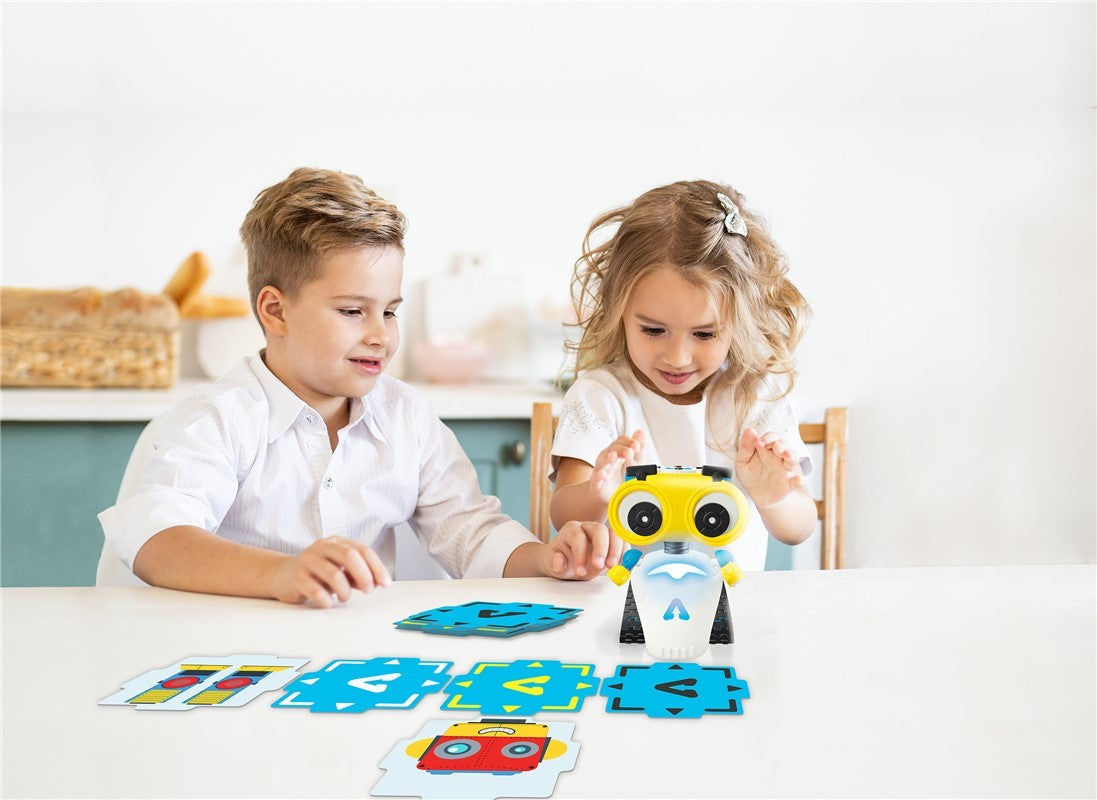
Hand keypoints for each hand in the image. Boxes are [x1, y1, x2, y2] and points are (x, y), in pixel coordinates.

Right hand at [272, 536, 390, 606]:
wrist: (283, 575)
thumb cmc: (318, 574)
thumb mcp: (341, 571)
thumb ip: (358, 575)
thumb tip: (376, 583)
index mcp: (337, 542)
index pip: (363, 550)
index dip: (377, 567)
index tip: (386, 583)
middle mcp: (322, 547)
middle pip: (350, 556)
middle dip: (364, 575)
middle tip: (369, 591)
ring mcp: (307, 561)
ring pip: (334, 574)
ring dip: (345, 591)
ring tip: (345, 598)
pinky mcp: (296, 577)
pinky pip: (316, 590)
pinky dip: (327, 600)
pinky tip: (328, 602)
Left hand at [543, 521, 624, 580]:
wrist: (568, 563)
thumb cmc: (560, 559)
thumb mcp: (551, 563)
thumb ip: (554, 562)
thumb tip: (559, 561)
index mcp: (571, 530)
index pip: (578, 537)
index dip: (580, 554)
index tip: (580, 571)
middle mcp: (587, 528)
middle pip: (599, 529)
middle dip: (602, 548)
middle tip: (600, 566)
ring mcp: (601, 534)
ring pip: (614, 533)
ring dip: (616, 550)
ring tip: (612, 566)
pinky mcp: (611, 542)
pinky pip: (622, 542)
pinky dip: (624, 553)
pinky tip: (620, 564)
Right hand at [589, 430, 645, 502]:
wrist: (609, 494)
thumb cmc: (621, 476)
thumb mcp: (635, 462)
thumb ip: (639, 448)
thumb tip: (641, 432)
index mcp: (618, 452)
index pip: (621, 441)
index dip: (629, 442)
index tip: (637, 446)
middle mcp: (608, 458)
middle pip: (613, 449)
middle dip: (621, 449)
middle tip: (630, 453)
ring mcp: (601, 470)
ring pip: (603, 461)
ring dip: (608, 458)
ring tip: (614, 457)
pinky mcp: (596, 483)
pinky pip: (596, 478)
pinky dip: (599, 476)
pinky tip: (603, 474)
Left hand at [734, 428, 806, 508]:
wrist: (754, 495)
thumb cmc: (749, 475)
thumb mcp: (742, 461)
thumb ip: (746, 447)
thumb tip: (750, 430)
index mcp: (766, 449)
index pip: (771, 437)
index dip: (767, 438)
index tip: (759, 443)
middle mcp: (778, 457)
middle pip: (784, 445)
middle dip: (781, 444)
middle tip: (775, 446)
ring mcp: (785, 470)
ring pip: (793, 459)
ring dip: (791, 455)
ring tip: (786, 455)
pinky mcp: (789, 484)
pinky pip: (797, 481)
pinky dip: (800, 480)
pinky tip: (799, 480)